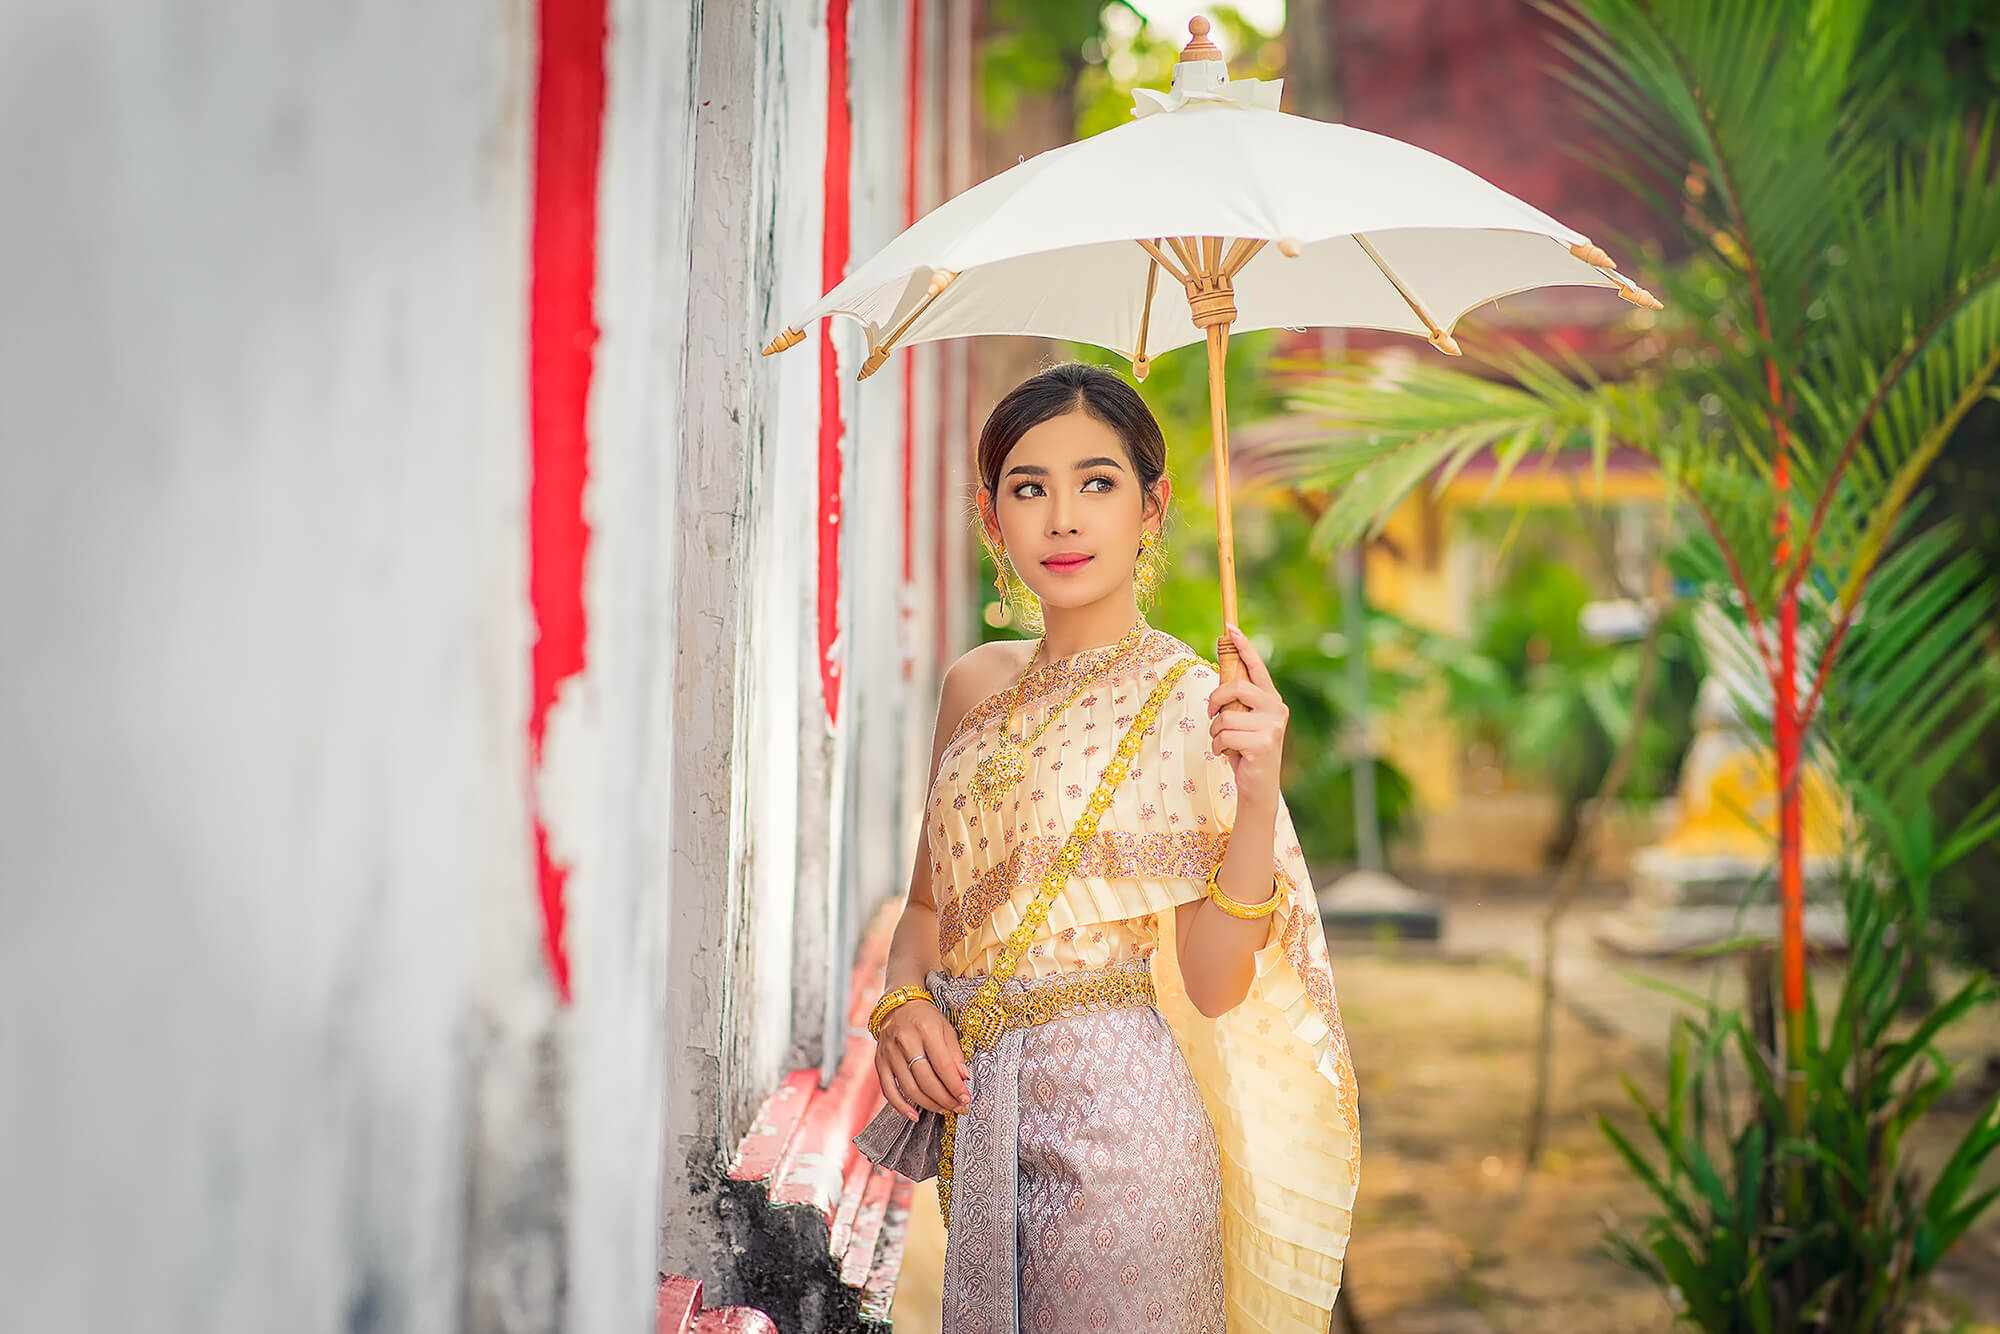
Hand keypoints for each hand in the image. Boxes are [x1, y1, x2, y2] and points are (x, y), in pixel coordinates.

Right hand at [873, 997, 971, 1119]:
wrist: (898, 1006)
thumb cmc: (926, 1019)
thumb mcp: (946, 1029)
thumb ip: (955, 1054)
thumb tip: (963, 1078)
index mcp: (925, 1030)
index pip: (943, 1066)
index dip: (955, 1086)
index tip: (966, 1099)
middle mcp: (905, 1041)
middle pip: (926, 1080)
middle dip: (945, 1099)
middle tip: (958, 1108)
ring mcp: (890, 1053)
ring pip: (909, 1088)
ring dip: (929, 1104)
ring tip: (944, 1110)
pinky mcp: (880, 1062)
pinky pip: (889, 1090)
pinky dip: (901, 1106)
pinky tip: (914, 1114)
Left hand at [1207, 624, 1286, 810]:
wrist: (1258, 786)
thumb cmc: (1245, 750)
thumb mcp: (1243, 721)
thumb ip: (1237, 701)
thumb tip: (1221, 677)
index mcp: (1271, 698)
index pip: (1257, 666)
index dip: (1244, 646)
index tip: (1230, 628)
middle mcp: (1276, 708)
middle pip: (1236, 687)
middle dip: (1215, 701)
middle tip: (1212, 715)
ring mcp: (1272, 726)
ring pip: (1225, 717)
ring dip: (1216, 733)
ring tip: (1225, 744)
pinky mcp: (1263, 743)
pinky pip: (1224, 736)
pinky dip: (1217, 747)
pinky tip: (1227, 755)